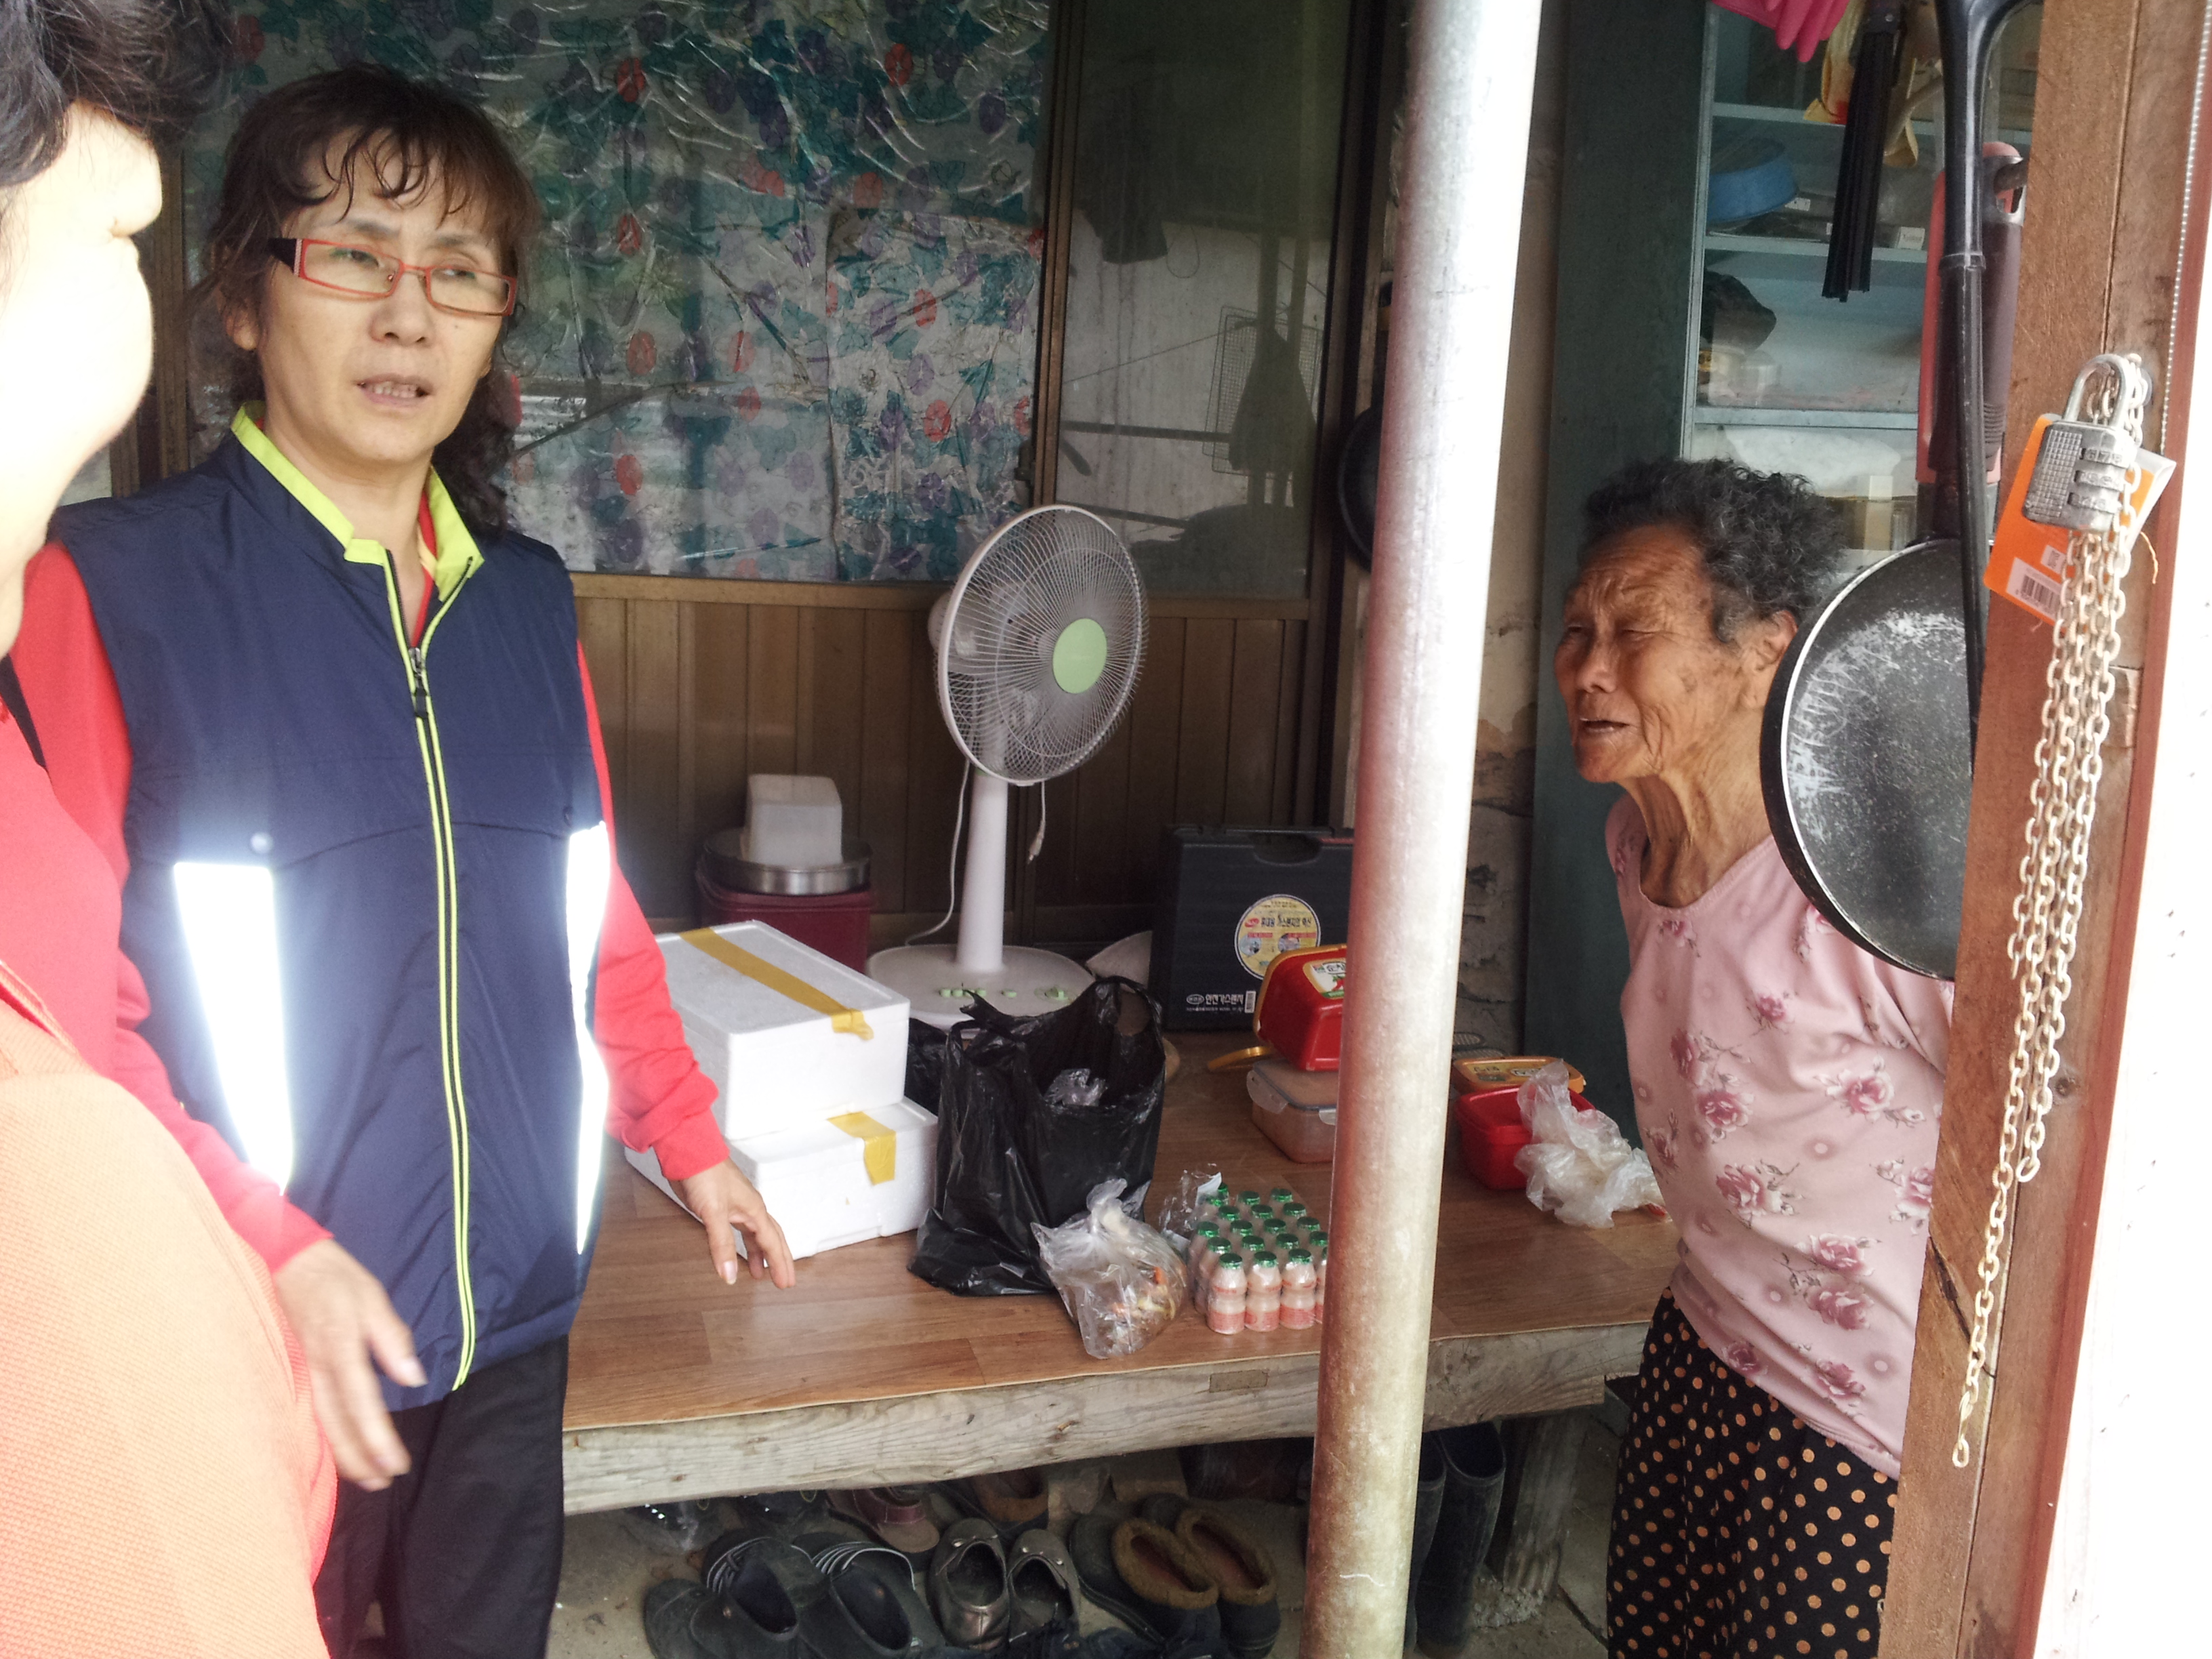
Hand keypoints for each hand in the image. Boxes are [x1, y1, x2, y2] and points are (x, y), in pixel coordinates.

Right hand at [273, 1238, 424, 1489]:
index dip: (377, 1438)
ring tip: (367, 1479)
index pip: (362, 1403)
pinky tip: (341, 1451)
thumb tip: (413, 1377)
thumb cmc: (337, 1279)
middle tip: (384, 1483)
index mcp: (340, 1348)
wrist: (289, 1261)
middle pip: (338, 1424)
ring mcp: (305, 1371)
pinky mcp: (301, 1370)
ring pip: (323, 1422)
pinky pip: (315, 1411)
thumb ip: (392, 1338)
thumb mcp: (372, 1297)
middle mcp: (319, 1367)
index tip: (396, 1464)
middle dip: (360, 1458)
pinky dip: (328, 1436)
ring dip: (344, 1454)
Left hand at [674, 1157, 796, 1289]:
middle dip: (778, 1260)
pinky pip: (741, 1230)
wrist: (689, 1152)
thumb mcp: (714, 1213)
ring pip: (756, 1234)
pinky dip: (744, 1244)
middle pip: (771, 1238)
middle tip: (784, 1281)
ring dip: (760, 1254)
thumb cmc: (705, 1175)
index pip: (772, 1243)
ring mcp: (737, 1207)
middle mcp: (750, 1209)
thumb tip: (729, 1275)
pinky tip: (737, 1251)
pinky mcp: (722, 1206)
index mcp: (754, 1210)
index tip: (785, 1284)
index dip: (779, 1265)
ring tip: (759, 1273)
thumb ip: (722, 1245)